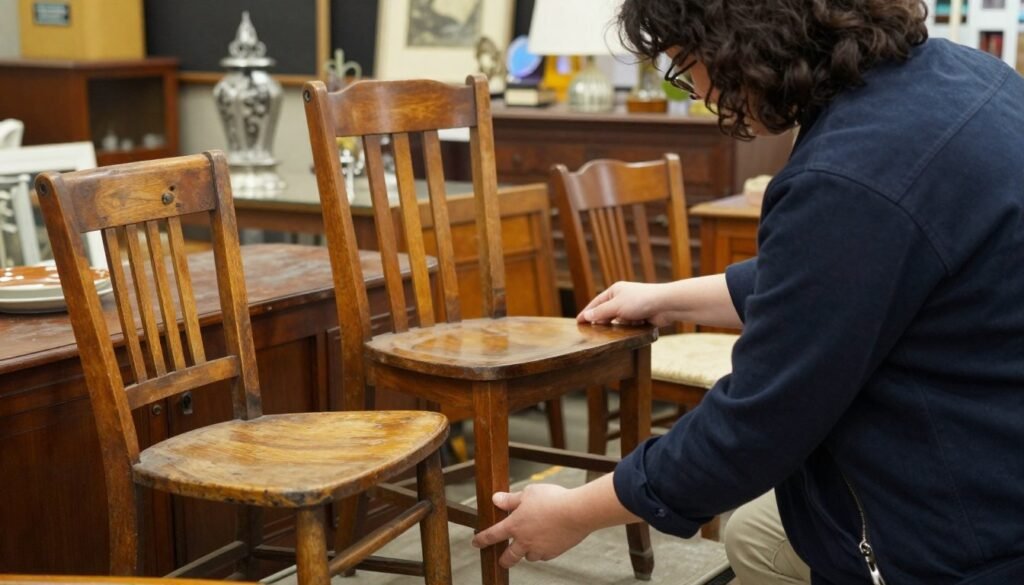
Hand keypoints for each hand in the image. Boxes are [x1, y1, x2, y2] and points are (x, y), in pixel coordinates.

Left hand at [471, 484, 589, 567]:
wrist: (577, 512)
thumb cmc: (553, 499)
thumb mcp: (529, 492)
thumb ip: (511, 499)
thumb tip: (495, 499)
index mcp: (515, 525)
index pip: (492, 535)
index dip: (482, 539)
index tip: (475, 543)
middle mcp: (524, 540)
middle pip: (509, 557)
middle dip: (503, 559)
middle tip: (502, 560)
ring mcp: (539, 548)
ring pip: (528, 557)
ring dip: (527, 552)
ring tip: (530, 545)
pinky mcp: (554, 552)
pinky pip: (544, 555)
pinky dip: (543, 551)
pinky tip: (547, 542)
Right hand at [577, 281, 672, 326]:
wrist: (665, 305)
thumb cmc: (640, 300)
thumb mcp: (616, 306)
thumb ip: (600, 312)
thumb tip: (586, 316)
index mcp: (615, 291)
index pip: (596, 302)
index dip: (587, 312)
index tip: (578, 321)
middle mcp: (623, 298)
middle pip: (606, 312)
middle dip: (602, 321)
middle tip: (591, 331)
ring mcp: (632, 308)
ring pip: (618, 320)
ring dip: (616, 325)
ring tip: (611, 332)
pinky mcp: (641, 317)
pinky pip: (629, 325)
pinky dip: (627, 328)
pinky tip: (628, 330)